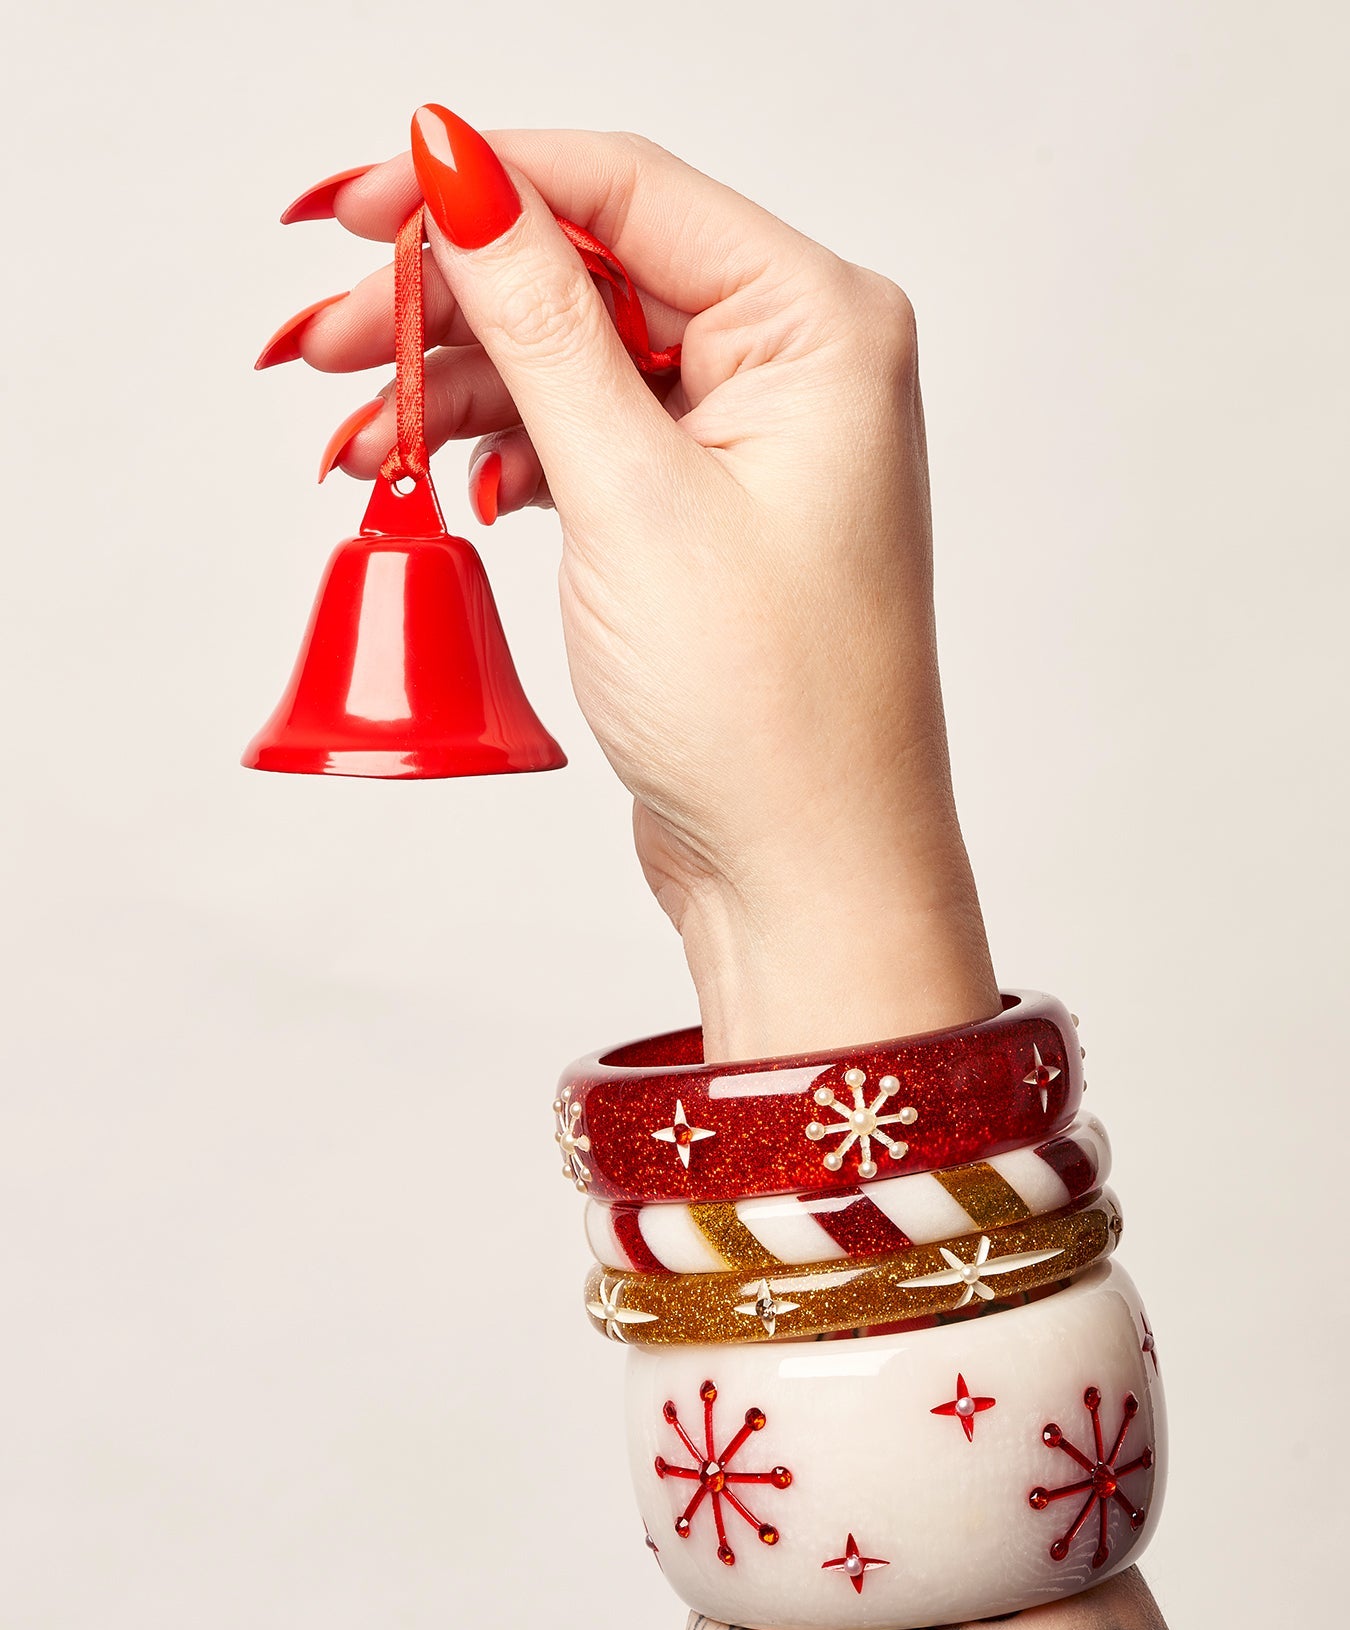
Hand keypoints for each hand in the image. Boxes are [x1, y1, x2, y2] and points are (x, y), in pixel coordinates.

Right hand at [265, 109, 998, 1055]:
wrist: (805, 875)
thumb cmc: (770, 712)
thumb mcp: (632, 497)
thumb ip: (543, 325)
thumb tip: (464, 177)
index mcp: (821, 329)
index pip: (629, 192)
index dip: (485, 184)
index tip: (364, 199)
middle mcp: (797, 371)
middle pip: (591, 275)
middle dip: (450, 304)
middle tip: (329, 341)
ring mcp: (750, 447)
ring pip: (575, 363)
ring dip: (458, 390)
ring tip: (355, 437)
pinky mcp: (703, 516)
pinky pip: (585, 442)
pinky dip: (505, 454)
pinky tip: (440, 483)